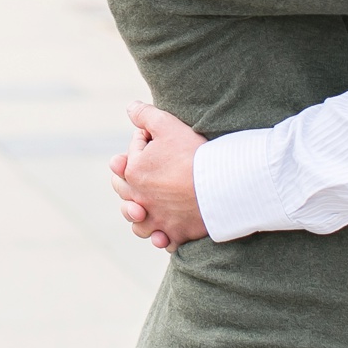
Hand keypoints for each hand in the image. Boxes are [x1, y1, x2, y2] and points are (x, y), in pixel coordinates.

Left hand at [108, 102, 208, 249]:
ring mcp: (157, 219)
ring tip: (149, 209)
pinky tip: (167, 232)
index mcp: (132, 172)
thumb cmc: (193, 154)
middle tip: (148, 175)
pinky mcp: (175, 234)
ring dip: (141, 216)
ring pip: (138, 223)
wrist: (222, 185)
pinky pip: (163, 240)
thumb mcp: (167, 125)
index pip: (128, 157)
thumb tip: (130, 107)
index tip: (159, 144)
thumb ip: (145, 115)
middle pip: (125, 192)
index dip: (142, 146)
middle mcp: (139, 199)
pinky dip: (163, 237)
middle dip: (131, 181)